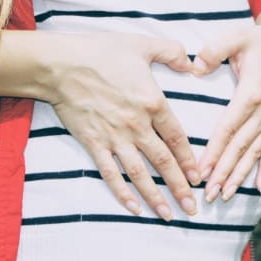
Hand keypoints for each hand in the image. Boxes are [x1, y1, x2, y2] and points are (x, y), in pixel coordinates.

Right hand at [44, 32, 200, 220]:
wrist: (60, 64)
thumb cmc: (101, 52)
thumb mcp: (142, 45)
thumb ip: (172, 53)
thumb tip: (193, 63)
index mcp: (153, 103)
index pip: (177, 138)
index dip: (190, 160)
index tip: (199, 177)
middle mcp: (137, 125)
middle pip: (163, 162)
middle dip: (180, 187)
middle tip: (192, 208)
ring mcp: (114, 137)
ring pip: (140, 174)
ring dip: (155, 197)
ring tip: (168, 215)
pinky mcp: (94, 143)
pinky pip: (111, 173)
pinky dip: (122, 193)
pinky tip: (134, 208)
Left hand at [192, 14, 260, 201]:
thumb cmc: (259, 40)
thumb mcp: (236, 37)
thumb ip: (213, 51)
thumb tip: (194, 67)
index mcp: (251, 94)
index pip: (228, 129)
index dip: (214, 152)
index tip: (201, 171)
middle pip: (240, 148)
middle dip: (223, 173)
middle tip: (208, 194)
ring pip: (254, 153)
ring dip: (240, 176)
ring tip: (226, 195)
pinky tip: (260, 188)